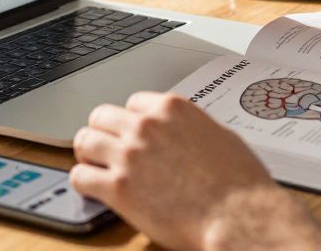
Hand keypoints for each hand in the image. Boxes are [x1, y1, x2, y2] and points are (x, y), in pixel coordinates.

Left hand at [71, 92, 320, 249]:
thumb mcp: (220, 137)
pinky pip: (80, 176)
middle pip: (102, 116)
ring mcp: (129, 154)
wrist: (239, 217)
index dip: (131, 121)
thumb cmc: (240, 185)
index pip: (133, 103)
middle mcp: (146, 125)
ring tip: (93, 166)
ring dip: (88, 154)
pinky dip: (83, 182)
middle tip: (105, 148)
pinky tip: (93, 189)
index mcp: (172, 109)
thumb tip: (184, 134)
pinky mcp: (118, 187)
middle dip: (104, 132)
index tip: (130, 134)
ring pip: (84, 140)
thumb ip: (191, 128)